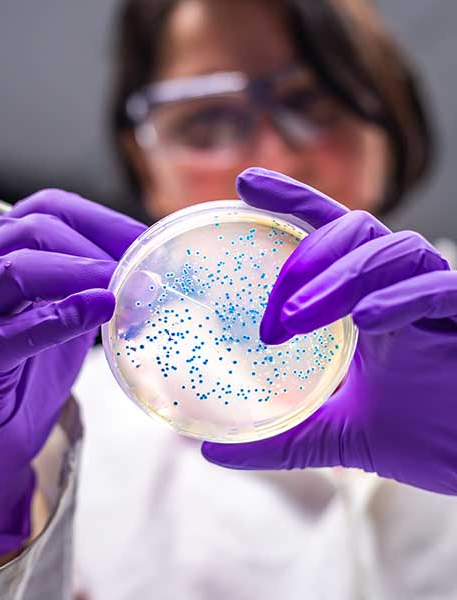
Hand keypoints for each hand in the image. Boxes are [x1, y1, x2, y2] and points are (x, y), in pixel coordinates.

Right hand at [0, 189, 145, 554]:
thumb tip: (149, 273)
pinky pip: (15, 330)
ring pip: (16, 270)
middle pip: (32, 231)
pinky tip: (98, 310)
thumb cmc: (30, 364)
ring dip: (78, 272)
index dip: (101, 219)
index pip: (48, 209)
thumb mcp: (67, 312)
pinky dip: (62, 317)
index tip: (144, 238)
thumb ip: (94, 288)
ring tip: (119, 286)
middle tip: (136, 267)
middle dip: (93, 245)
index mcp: (2, 251)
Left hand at [203, 168, 456, 494]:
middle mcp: (401, 288)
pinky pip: (439, 289)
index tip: (245, 184)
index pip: (329, 233)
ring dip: (338, 277)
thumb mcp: (339, 438)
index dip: (291, 201)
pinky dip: (401, 297)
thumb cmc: (428, 436)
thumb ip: (282, 439)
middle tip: (272, 315)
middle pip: (355, 229)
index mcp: (369, 302)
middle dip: (307, 257)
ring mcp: (439, 298)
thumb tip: (211, 451)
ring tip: (294, 319)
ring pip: (391, 249)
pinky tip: (369, 318)